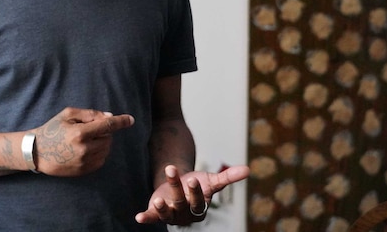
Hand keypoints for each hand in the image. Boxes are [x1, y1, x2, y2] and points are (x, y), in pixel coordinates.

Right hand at [33, 107, 134, 175]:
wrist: (37, 152)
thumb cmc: (52, 129)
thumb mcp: (68, 114)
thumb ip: (90, 114)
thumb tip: (110, 117)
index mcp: (80, 133)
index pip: (107, 126)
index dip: (120, 122)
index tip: (130, 120)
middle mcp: (84, 149)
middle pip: (108, 138)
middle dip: (104, 132)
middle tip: (89, 129)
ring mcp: (84, 162)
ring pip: (106, 149)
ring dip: (102, 142)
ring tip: (86, 139)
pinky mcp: (84, 170)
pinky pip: (101, 160)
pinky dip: (98, 153)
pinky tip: (85, 149)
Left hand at [135, 164, 249, 225]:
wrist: (181, 187)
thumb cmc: (198, 185)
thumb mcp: (212, 180)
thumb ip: (228, 177)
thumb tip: (248, 170)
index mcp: (200, 207)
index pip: (198, 200)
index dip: (195, 191)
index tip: (193, 179)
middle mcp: (186, 214)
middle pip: (181, 202)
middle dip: (177, 188)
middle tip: (172, 169)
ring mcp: (171, 214)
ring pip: (167, 210)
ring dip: (162, 206)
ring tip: (158, 198)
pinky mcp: (157, 213)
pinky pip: (152, 217)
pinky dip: (146, 217)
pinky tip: (139, 217)